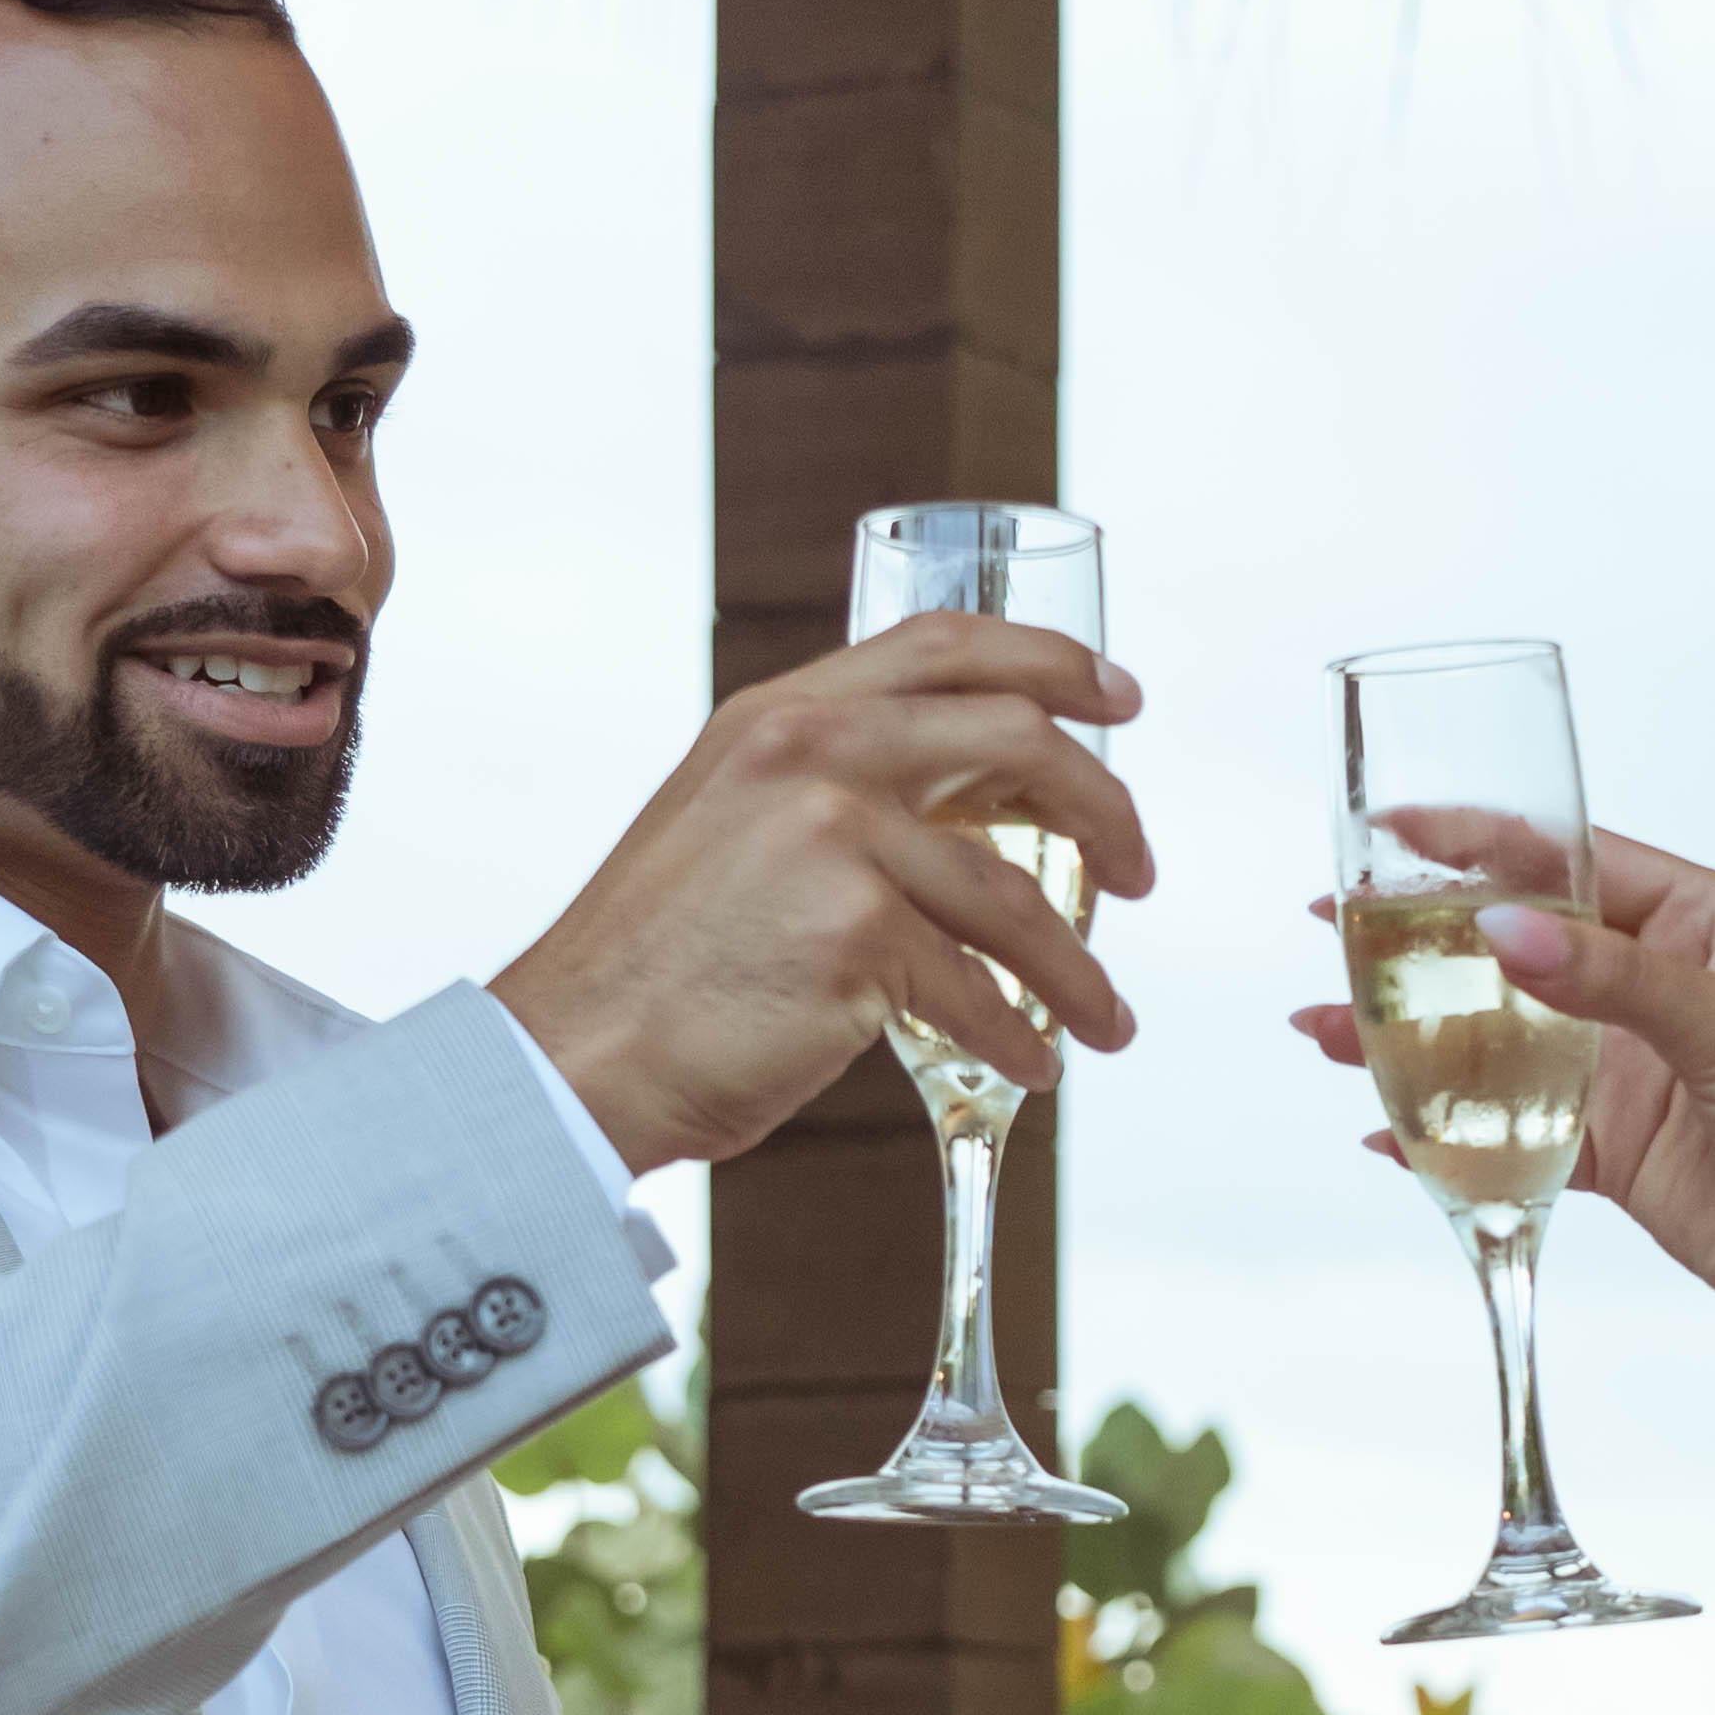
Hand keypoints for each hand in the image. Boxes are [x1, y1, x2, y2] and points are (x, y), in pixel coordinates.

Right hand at [499, 618, 1151, 1171]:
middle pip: (1015, 740)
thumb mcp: (734, 825)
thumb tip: (982, 805)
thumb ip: (835, 789)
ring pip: (1015, 897)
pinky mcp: (854, 937)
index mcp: (782, 714)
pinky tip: (1035, 1068)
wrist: (575, 1054)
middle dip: (1106, 807)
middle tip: (1140, 872)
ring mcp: (833, 838)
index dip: (1051, 661)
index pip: (945, 645)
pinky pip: (979, 991)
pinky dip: (1020, 1040)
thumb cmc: (661, 964)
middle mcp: (810, 752)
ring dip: (1081, 971)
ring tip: (1107, 1021)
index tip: (1119, 698)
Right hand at [1286, 824, 1714, 1342]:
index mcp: (1707, 924)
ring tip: (1322, 1029)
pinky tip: (1380, 1128)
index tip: (1397, 829)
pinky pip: (1514, 1131)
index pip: (1577, 860)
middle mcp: (1662, 987)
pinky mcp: (1615, 1151)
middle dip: (1425, 941)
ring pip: (1501, 1040)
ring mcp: (1632, 1070)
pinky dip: (1448, 1135)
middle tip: (1331, 928)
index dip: (1485, 842)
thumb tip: (1503, 930)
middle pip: (1520, 947)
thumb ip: (1613, 979)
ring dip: (1416, 1037)